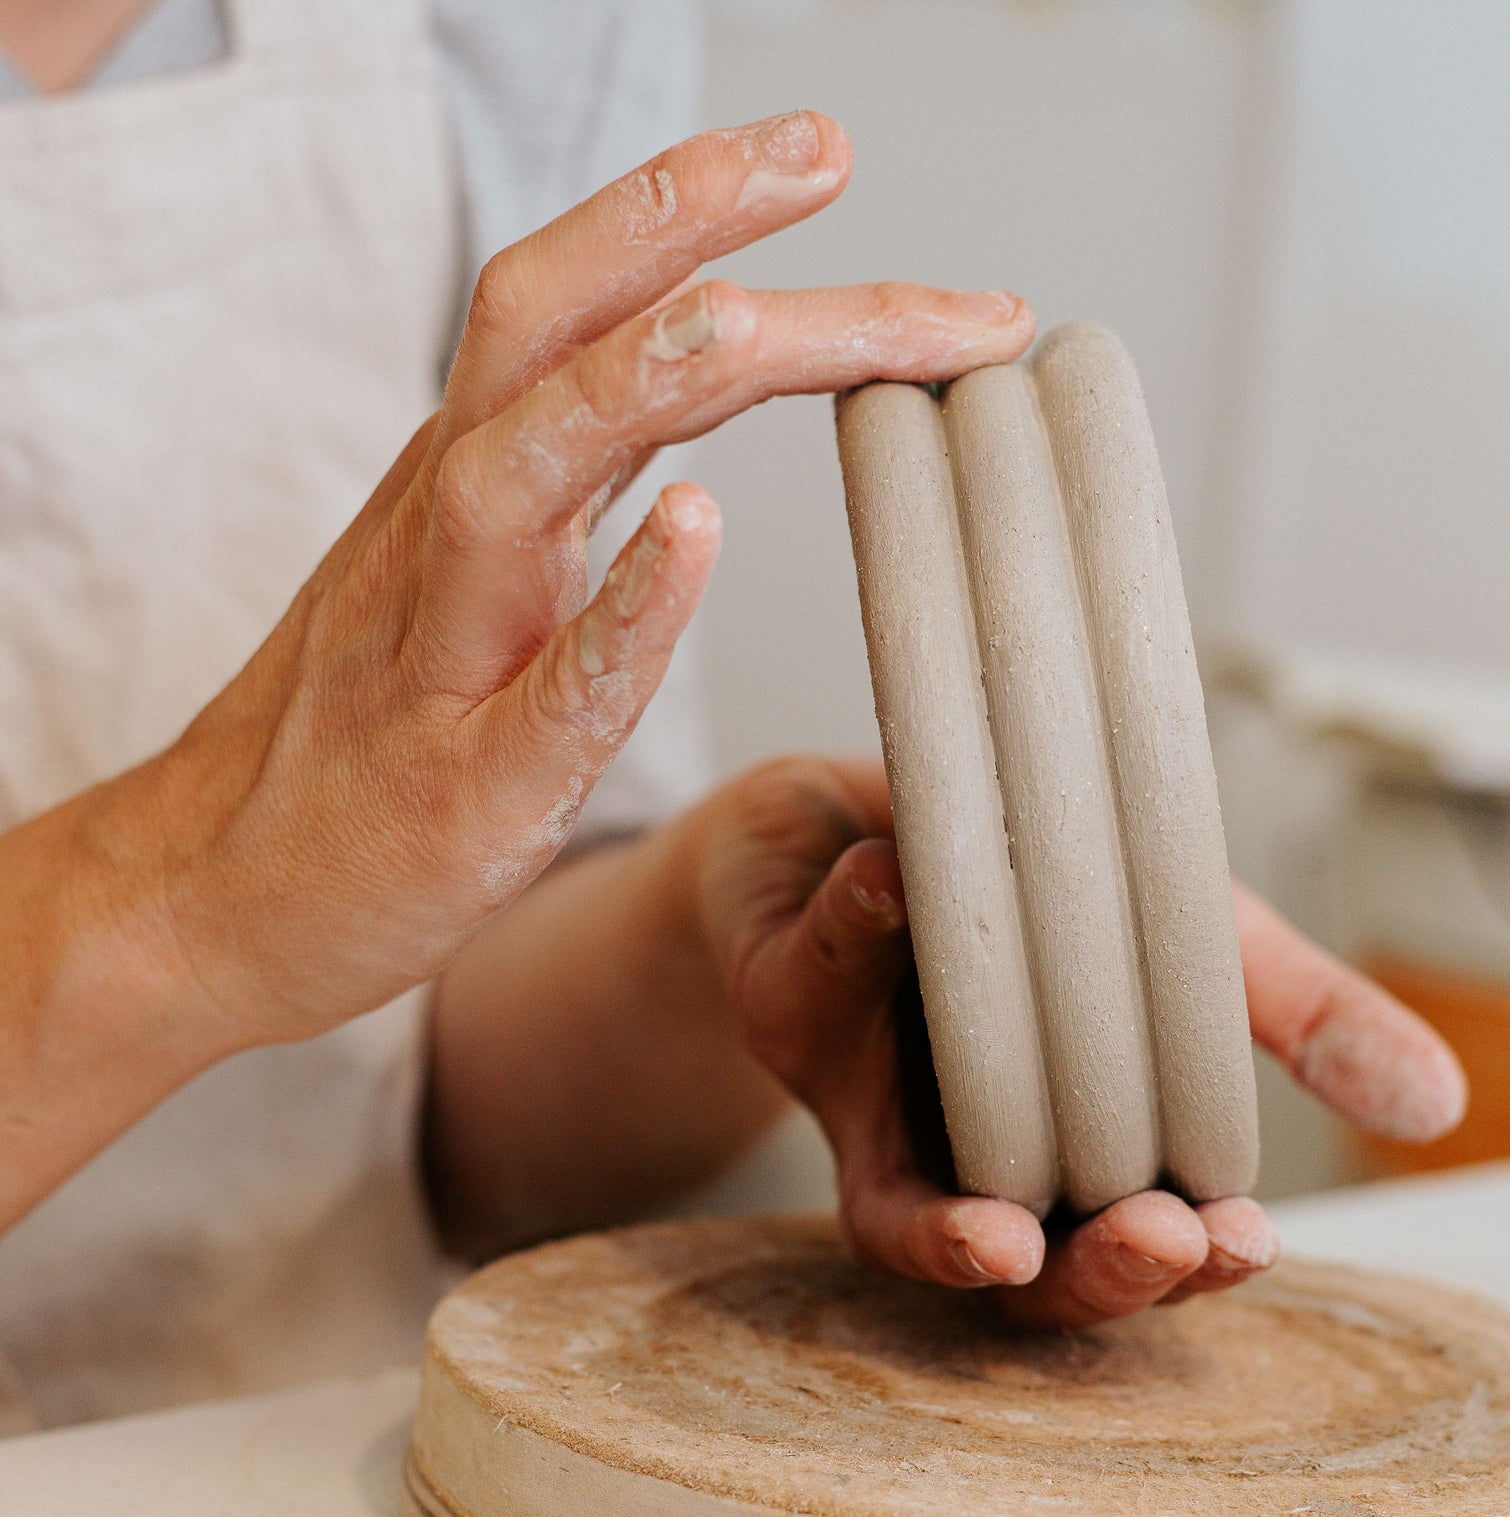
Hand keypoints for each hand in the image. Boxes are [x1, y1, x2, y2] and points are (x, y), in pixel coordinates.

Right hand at [101, 112, 1033, 1059]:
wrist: (209, 898)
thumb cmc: (362, 756)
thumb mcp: (470, 598)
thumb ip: (560, 510)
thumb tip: (687, 442)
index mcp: (473, 492)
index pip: (580, 315)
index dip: (690, 220)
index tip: (818, 155)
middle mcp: (451, 540)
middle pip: (554, 338)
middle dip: (683, 229)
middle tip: (823, 148)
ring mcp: (444, 654)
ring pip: (523, 473)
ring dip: (642, 381)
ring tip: (758, 317)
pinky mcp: (461, 786)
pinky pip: (549, 686)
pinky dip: (623, 606)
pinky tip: (697, 533)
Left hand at [696, 759, 1466, 1326]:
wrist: (899, 793)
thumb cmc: (1055, 893)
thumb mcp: (1196, 944)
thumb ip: (1297, 1017)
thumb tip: (1441, 1105)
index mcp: (1080, 1144)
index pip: (1136, 1245)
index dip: (1188, 1265)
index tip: (1244, 1243)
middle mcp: (974, 1153)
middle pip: (1027, 1280)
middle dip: (1096, 1281)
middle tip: (1163, 1244)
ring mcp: (873, 1100)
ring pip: (903, 1219)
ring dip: (955, 1238)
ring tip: (1006, 1243)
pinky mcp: (786, 1006)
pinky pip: (805, 994)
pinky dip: (850, 943)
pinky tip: (891, 888)